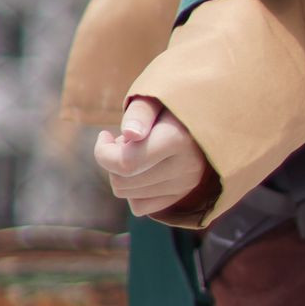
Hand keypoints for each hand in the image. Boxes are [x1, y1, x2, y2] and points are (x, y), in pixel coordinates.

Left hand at [94, 94, 212, 215]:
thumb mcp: (154, 98)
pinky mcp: (181, 195)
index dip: (103, 152)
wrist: (201, 116)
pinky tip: (140, 169)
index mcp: (178, 139)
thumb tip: (131, 134)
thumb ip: (140, 112)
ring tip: (137, 151)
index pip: (126, 163)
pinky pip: (139, 207)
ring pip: (127, 195)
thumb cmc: (169, 103)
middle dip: (113, 160)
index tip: (105, 135)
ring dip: (122, 173)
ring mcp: (185, 185)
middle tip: (125, 141)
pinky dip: (132, 190)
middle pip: (122, 182)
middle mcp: (185, 167)